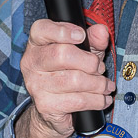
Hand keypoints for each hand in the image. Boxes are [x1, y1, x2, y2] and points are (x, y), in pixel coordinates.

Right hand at [17, 21, 114, 137]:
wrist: (55, 107)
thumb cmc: (69, 71)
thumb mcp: (83, 50)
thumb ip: (93, 38)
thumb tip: (102, 32)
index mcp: (37, 43)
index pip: (42, 30)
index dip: (63, 31)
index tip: (81, 36)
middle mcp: (32, 62)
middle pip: (62, 55)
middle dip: (90, 62)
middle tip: (100, 68)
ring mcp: (35, 84)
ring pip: (74, 80)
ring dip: (98, 83)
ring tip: (105, 85)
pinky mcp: (45, 105)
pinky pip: (77, 101)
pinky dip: (96, 100)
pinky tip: (102, 99)